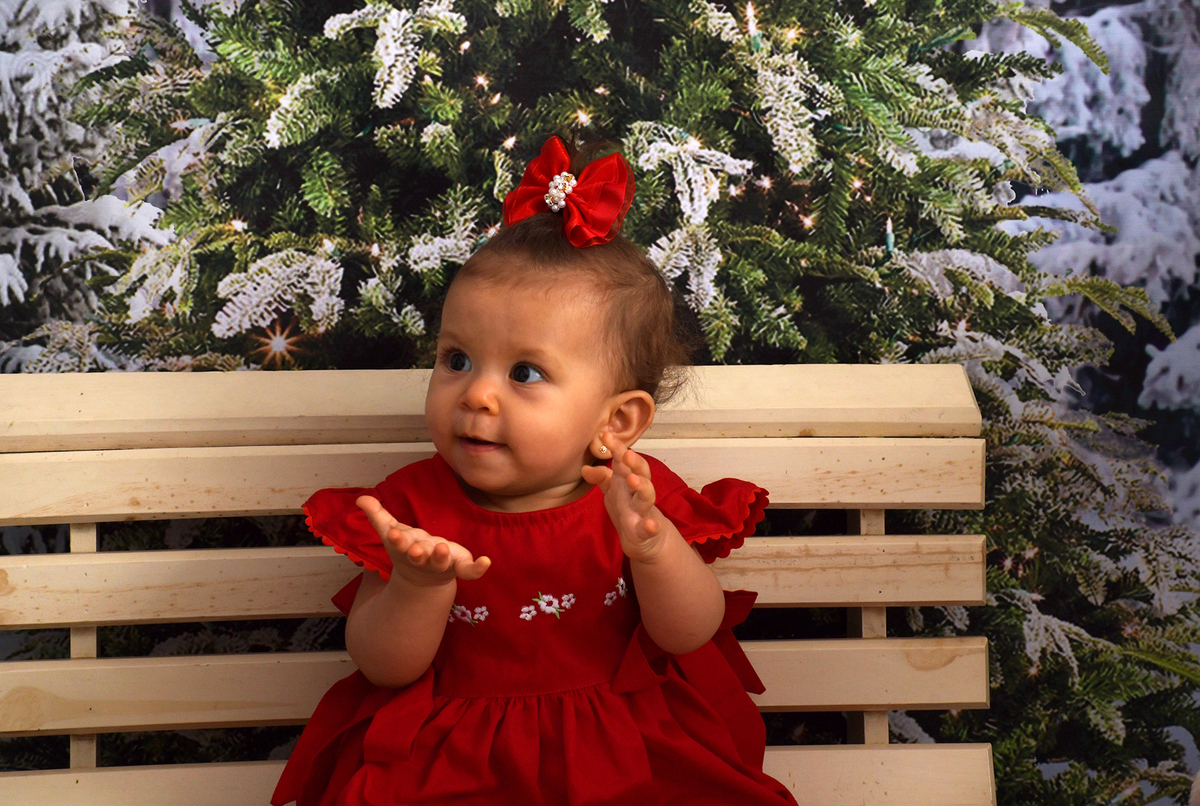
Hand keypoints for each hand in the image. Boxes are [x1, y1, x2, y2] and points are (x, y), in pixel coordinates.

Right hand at [356, 495, 490, 586]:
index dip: (397, 541)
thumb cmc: (407, 549)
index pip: (399, 545)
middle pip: (420, 558)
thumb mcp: (392, 532)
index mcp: (406, 550)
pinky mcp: (459, 567)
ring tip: (442, 548)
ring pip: (442, 563)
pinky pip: (470, 571)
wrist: (423, 579)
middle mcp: (423, 559)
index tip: (394, 534)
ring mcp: (442, 565)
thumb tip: (360, 498)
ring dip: (441, 558)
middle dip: (418, 554)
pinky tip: (486, 561)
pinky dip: (478, 568)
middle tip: (416, 550)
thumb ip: (378, 516)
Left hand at [580, 433, 665, 561]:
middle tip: (626, 454)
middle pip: (641, 473)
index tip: (605, 435)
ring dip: (642, 486)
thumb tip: (585, 468)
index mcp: (628, 480)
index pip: (624, 460)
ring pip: (647, 496)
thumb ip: (601, 477)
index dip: (616, 448)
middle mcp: (637, 492)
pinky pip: (650, 528)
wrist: (644, 538)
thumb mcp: (612, 490)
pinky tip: (651, 525)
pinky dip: (651, 526)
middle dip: (635, 463)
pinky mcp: (646, 531)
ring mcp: (643, 510)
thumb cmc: (627, 507)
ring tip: (633, 479)